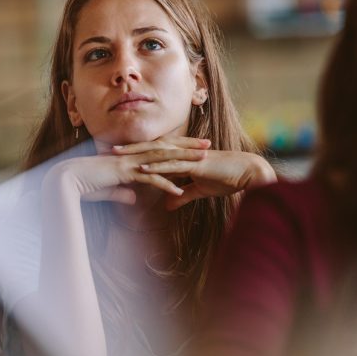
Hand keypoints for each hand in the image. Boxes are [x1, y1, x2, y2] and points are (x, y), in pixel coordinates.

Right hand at [43, 148, 206, 204]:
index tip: (195, 147)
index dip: (178, 147)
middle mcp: (131, 156)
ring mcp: (128, 163)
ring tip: (203, 162)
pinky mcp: (123, 173)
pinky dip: (164, 185)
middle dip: (188, 146)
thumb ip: (121, 193)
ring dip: (184, 160)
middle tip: (209, 144)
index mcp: (130, 157)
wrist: (66, 181)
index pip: (159, 149)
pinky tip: (179, 191)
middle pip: (166, 148)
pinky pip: (148, 178)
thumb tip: (132, 199)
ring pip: (162, 158)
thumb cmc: (82, 186)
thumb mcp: (107, 191)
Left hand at [112, 137, 276, 209]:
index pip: (154, 152)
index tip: (119, 155)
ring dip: (137, 155)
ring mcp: (188, 157)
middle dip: (130, 149)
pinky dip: (157, 168)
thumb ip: (183, 196)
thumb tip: (167, 206)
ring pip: (158, 154)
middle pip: (151, 149)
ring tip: (119, 157)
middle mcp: (182, 152)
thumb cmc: (227, 179)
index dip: (136, 152)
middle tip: (109, 150)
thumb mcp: (200, 190)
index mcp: (182, 156)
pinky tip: (143, 170)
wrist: (247, 174)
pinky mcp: (196, 165)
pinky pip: (173, 166)